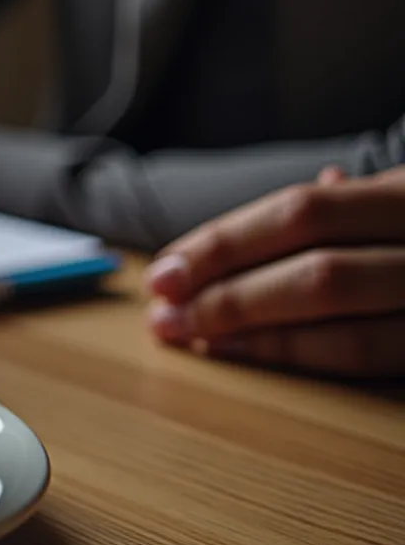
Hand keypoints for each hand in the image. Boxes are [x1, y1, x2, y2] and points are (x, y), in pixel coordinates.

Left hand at [146, 165, 404, 378]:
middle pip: (318, 276)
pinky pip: (368, 360)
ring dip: (254, 336)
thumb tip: (317, 184)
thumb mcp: (403, 197)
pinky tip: (244, 352)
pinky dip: (299, 357)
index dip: (225, 245)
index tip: (165, 273)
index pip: (302, 214)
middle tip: (165, 316)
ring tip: (193, 337)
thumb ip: (355, 201)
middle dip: (229, 299)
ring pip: (344, 328)